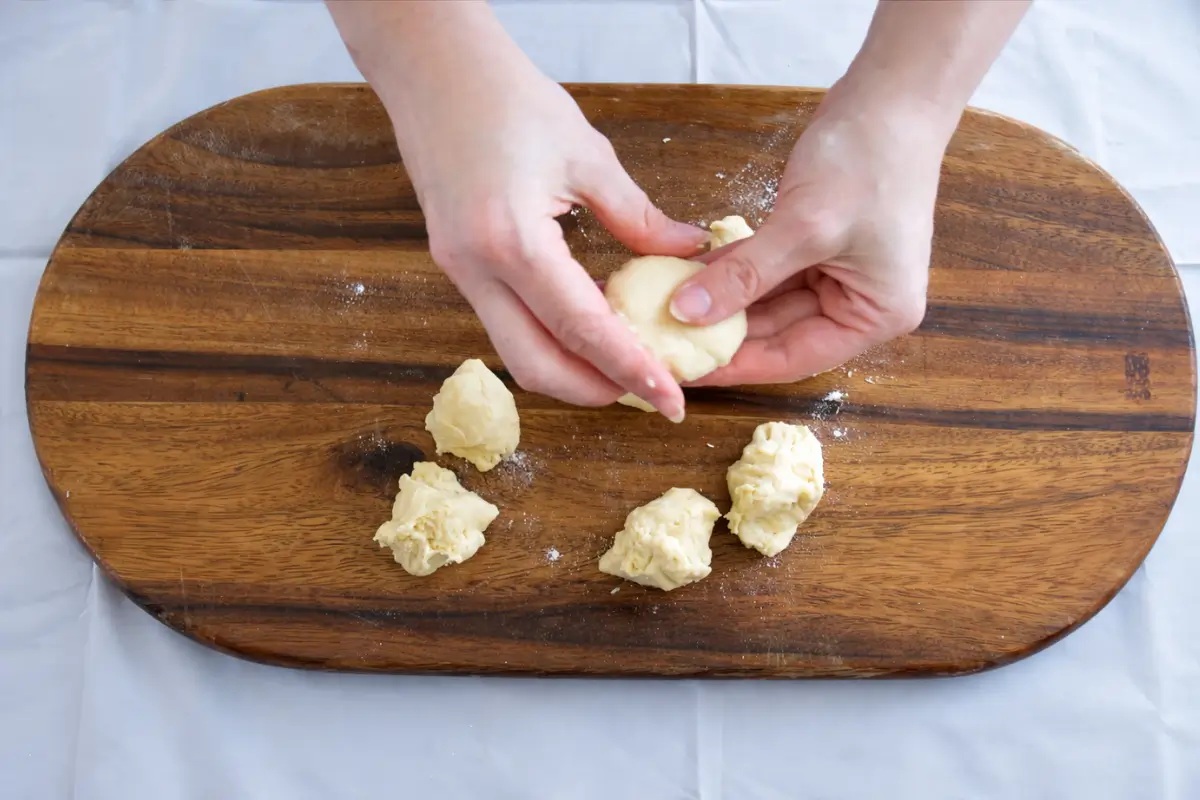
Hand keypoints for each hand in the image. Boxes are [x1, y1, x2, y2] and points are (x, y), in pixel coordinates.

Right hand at [372, 9, 705, 419]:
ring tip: (626, 364)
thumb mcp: (588, 156)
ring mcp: (458, 270)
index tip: (671, 399)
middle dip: (595, 390)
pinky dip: (550, 337)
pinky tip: (590, 326)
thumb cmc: (507, 97)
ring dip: (572, 368)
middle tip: (649, 392)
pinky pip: (506, 321)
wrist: (433, 68)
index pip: (581, 329)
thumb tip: (686, 252)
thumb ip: (637, 217)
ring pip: (516, 351)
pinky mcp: (456, 264)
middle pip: (535, 365)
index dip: (630, 370)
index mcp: (512, 240)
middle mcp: (476, 268)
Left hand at [669, 83, 952, 385]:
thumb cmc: (868, 160)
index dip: (739, 366)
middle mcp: (860, 304)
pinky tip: (689, 277)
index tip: (689, 371)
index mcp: (875, 315)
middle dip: (724, 334)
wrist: (892, 94)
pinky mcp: (817, 247)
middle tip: (668, 342)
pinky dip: (731, 273)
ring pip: (767, 304)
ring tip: (667, 312)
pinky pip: (766, 272)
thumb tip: (684, 313)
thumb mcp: (802, 226)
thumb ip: (744, 275)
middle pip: (779, 335)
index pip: (795, 358)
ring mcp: (839, 275)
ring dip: (721, 304)